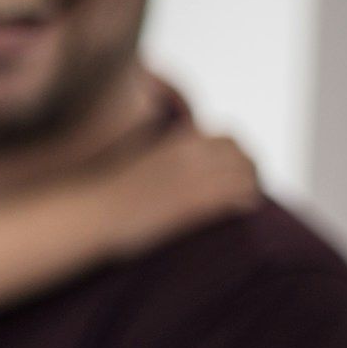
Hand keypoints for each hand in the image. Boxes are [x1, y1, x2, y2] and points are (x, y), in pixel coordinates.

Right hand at [106, 128, 259, 255]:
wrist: (96, 208)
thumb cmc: (106, 189)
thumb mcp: (135, 157)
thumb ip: (162, 153)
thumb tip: (168, 162)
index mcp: (178, 140)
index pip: (227, 138)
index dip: (236, 154)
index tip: (235, 167)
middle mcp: (191, 153)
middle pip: (241, 154)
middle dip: (249, 168)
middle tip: (248, 184)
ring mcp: (196, 176)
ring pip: (245, 172)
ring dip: (251, 184)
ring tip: (249, 197)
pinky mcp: (196, 200)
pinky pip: (237, 194)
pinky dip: (245, 200)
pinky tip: (246, 208)